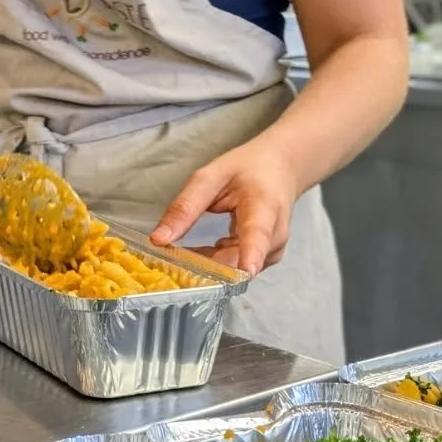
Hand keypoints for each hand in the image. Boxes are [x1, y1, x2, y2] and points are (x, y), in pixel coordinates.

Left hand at [149, 136, 299, 276]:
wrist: (282, 168)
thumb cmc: (248, 169)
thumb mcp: (210, 177)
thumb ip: (185, 207)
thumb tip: (158, 239)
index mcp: (264, 207)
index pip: (258, 235)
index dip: (251, 255)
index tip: (245, 272)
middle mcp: (274, 236)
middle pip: (238, 262)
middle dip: (203, 269)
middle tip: (169, 266)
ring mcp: (272, 252)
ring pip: (234, 271)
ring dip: (205, 268)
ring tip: (179, 258)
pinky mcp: (265, 260)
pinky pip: (234, 269)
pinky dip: (213, 265)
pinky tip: (195, 256)